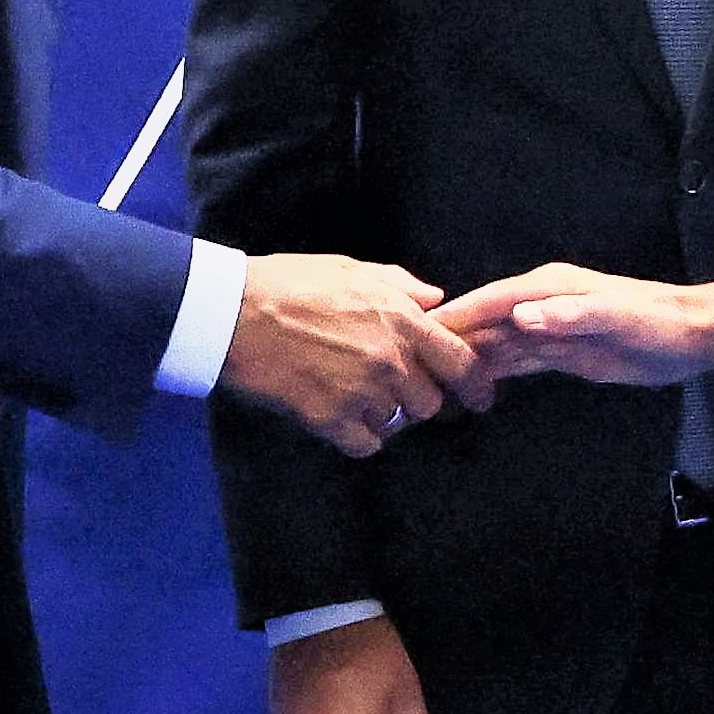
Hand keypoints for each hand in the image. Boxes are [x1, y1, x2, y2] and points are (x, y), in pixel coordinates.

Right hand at [223, 254, 480, 456]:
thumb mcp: (351, 269)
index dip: (476, 384)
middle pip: (429, 402)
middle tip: (388, 387)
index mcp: (402, 321)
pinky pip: (364, 444)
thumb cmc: (289, 283)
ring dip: (382, 415)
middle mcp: (391, 361)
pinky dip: (356, 437)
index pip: (461, 362)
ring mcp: (362, 393)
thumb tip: (435, 298)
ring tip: (353, 397)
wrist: (233, 312)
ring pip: (396, 424)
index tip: (480, 397)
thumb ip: (400, 285)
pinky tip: (338, 419)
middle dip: (415, 397)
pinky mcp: (330, 420)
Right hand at [433, 264, 713, 389]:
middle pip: (485, 323)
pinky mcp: (560, 352)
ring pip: (496, 344)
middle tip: (409, 367)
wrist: (692, 337)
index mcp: (549, 290)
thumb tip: (522, 317)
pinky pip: (516, 361)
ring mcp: (549, 329)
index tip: (415, 334)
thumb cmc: (659, 323)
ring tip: (428, 381)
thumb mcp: (619, 319)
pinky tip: (468, 384)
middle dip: (449, 341)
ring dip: (465, 359)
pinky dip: (491, 371)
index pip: (489, 301)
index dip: (452, 317)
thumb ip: (572, 316)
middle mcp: (541, 305)